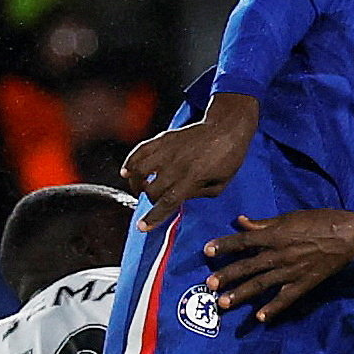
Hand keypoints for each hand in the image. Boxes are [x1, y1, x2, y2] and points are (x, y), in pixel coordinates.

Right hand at [123, 93, 258, 229]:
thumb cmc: (227, 158)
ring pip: (138, 169)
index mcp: (192, 177)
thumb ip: (197, 195)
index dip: (154, 217)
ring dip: (135, 183)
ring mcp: (167, 149)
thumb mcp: (219, 185)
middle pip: (151, 189)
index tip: (142, 227)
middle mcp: (176, 163)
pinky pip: (139, 150)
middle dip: (150, 200)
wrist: (226, 127)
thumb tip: (178, 201)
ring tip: (141, 187)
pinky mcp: (163, 138)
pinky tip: (127, 171)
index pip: (168, 201)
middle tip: (155, 201)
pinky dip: (130, 162)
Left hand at [204, 210, 353, 321]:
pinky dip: (273, 308)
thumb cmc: (319, 221)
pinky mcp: (303, 284)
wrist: (349, 236)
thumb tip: (241, 221)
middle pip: (248, 266)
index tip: (206, 250)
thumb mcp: (290, 217)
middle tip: (209, 285)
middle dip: (228, 275)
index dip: (224, 245)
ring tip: (224, 303)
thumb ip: (264, 223)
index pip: (244, 241)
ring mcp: (291, 271)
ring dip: (242, 294)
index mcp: (275, 235)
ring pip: (262, 284)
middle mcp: (280, 254)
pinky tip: (260, 318)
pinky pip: (285, 298)